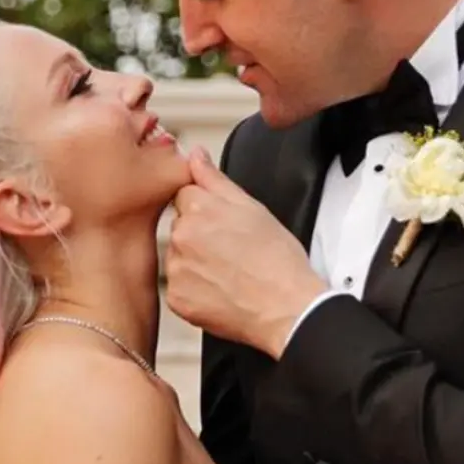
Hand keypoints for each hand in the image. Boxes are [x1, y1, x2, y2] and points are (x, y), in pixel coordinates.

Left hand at [165, 147, 326, 357]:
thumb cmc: (278, 260)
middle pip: (180, 225)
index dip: (207, 209)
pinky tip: (220, 290)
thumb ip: (215, 178)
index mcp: (199, 208)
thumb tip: (196, 155)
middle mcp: (182, 236)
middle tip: (231, 251)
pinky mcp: (177, 298)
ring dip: (195, 261)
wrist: (286, 308)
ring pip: (178, 256)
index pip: (185, 195)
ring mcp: (177, 269)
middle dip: (199, 234)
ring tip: (228, 272)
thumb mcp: (252, 207)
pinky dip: (194, 289)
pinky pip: (179, 286)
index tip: (224, 225)